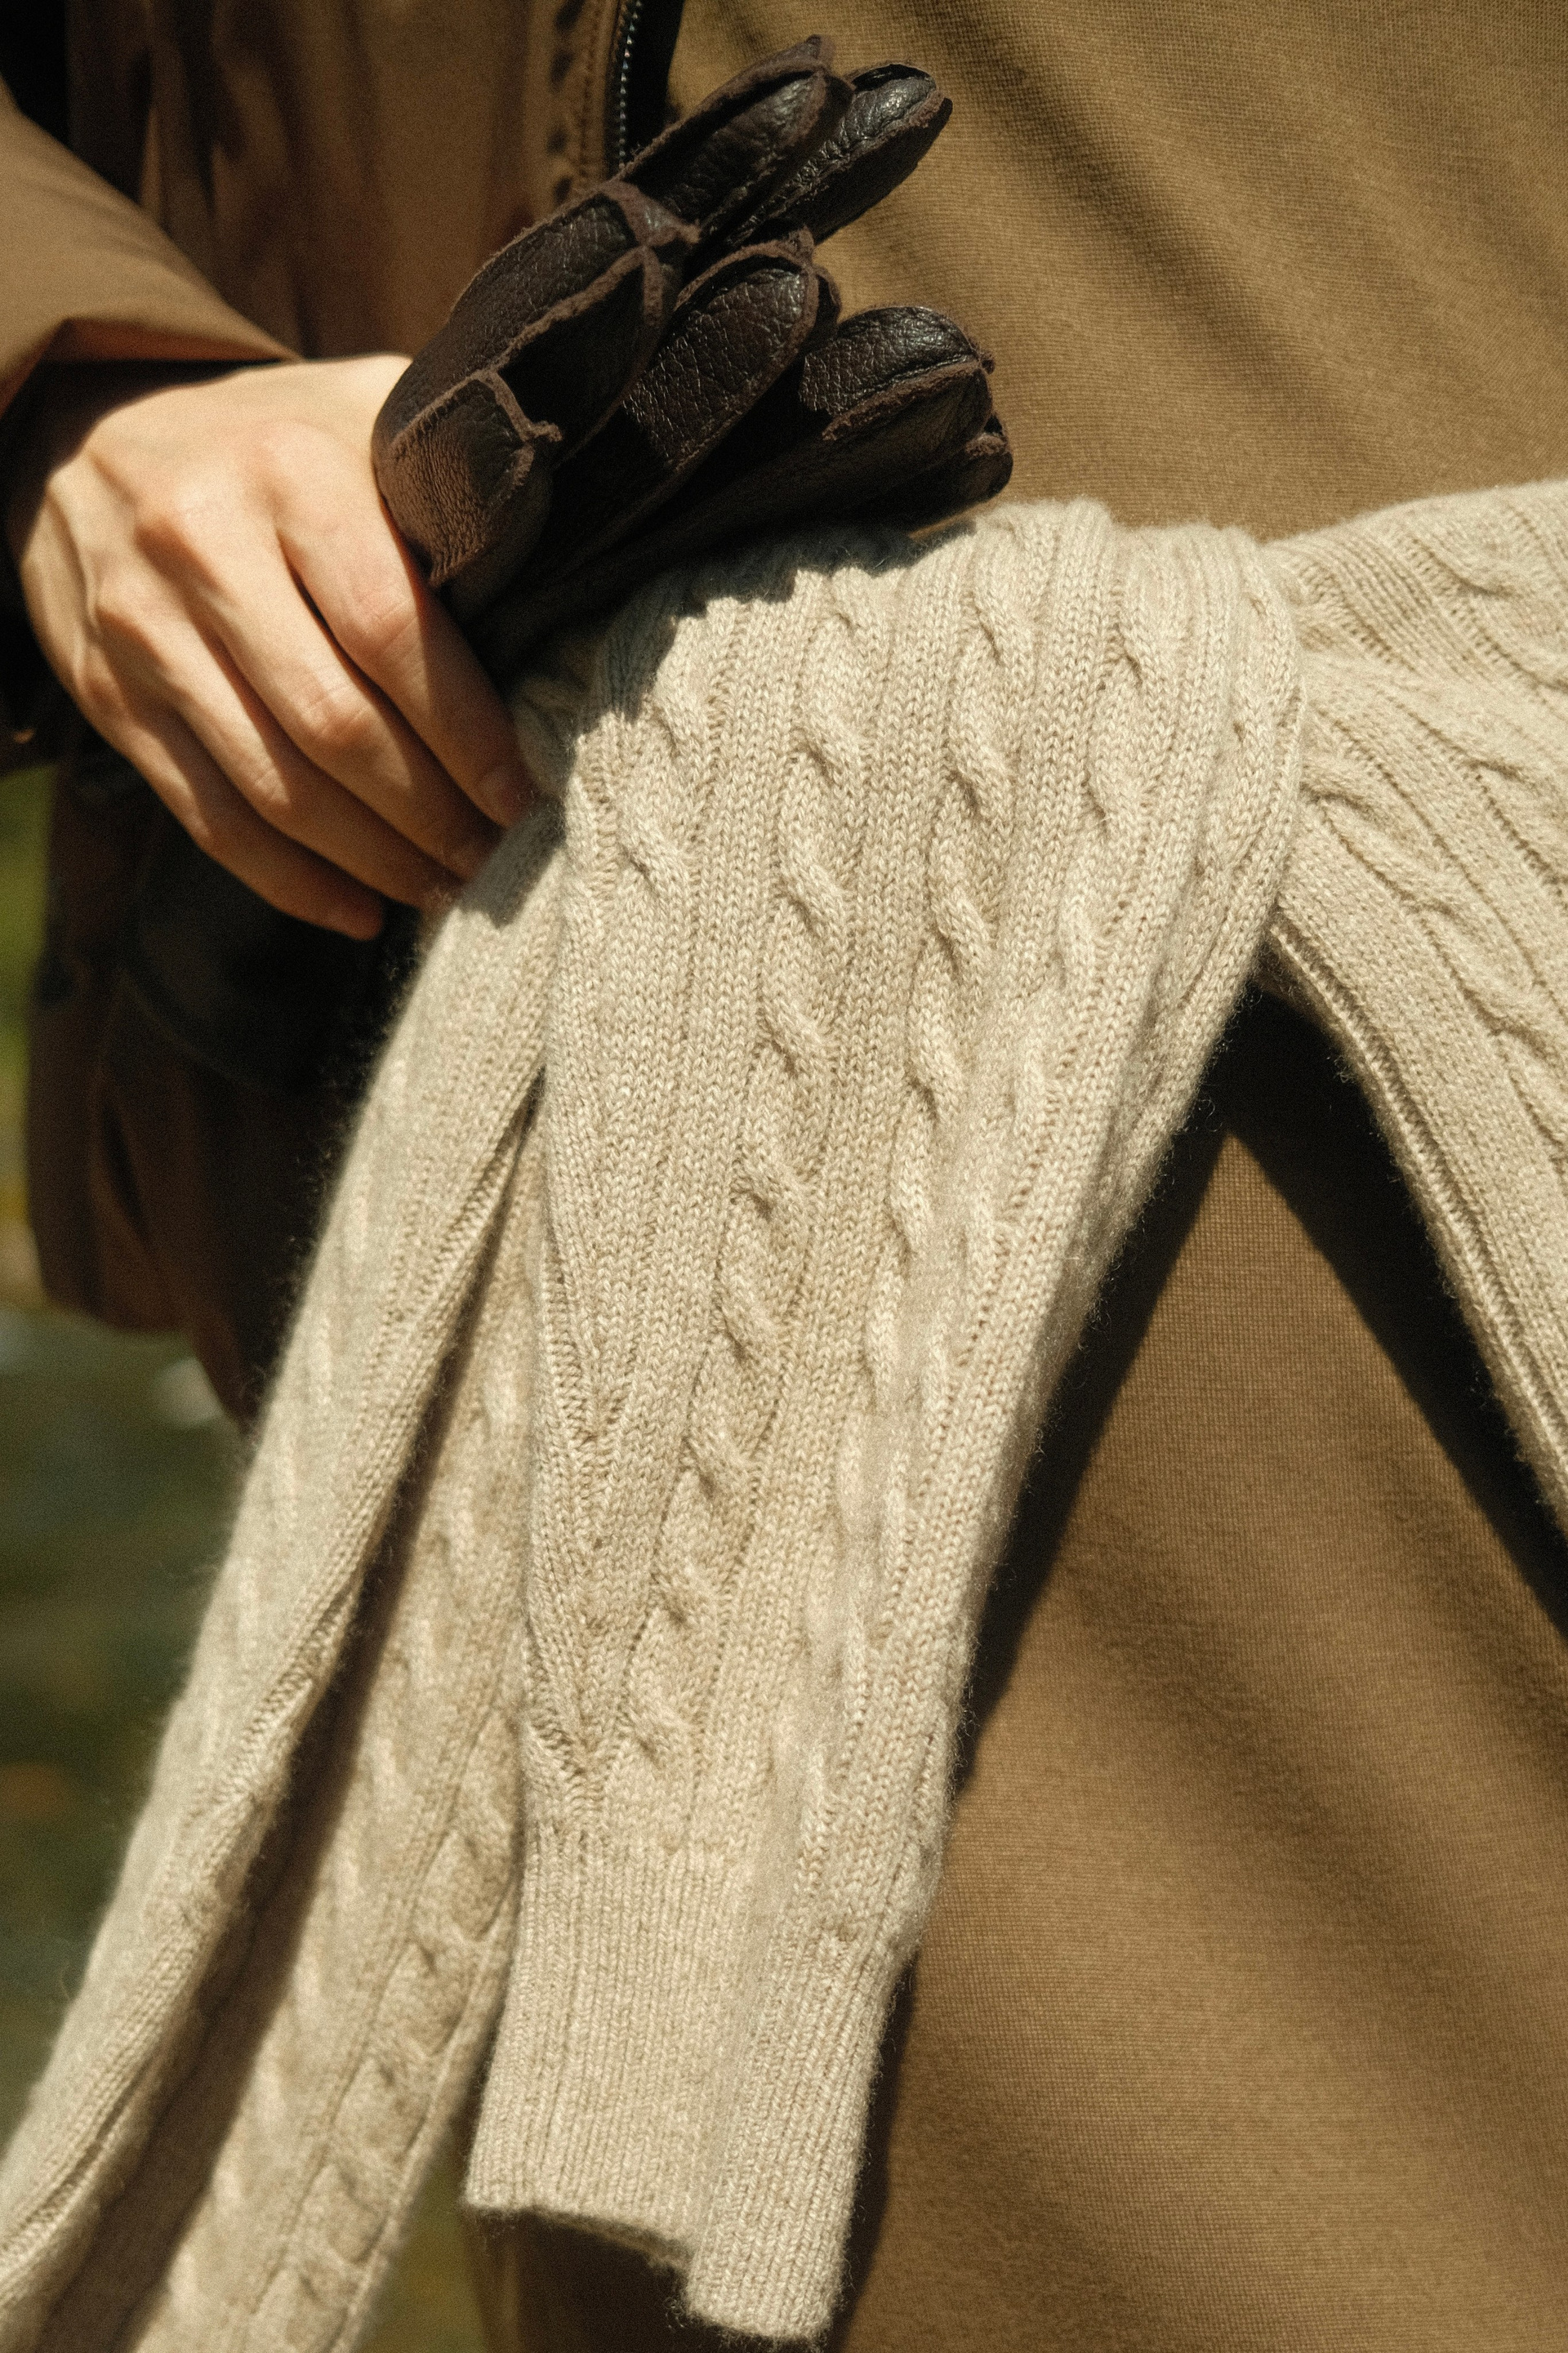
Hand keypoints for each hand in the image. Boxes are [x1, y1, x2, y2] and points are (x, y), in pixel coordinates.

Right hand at [5, 356, 534, 937]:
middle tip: (494, 859)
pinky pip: (209, 817)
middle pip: (335, 726)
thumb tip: (577, 571)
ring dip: (372, 860)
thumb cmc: (275, 444)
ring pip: (274, 787)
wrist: (88, 434)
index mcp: (290, 476)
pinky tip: (359, 909)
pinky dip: (291, 882)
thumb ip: (449, 486)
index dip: (465, 731)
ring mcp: (146, 632)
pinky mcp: (111, 697)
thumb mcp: (360, 418)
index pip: (391, 631)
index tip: (520, 793)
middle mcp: (205, 550)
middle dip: (428, 814)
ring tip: (442, 890)